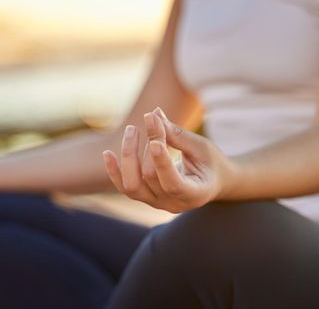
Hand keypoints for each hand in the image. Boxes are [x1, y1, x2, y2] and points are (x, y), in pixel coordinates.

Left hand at [102, 108, 237, 212]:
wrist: (211, 181)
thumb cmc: (209, 162)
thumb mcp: (201, 147)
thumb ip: (177, 135)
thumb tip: (153, 115)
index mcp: (194, 194)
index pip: (173, 184)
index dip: (162, 163)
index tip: (154, 140)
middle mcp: (172, 204)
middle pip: (151, 177)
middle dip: (149, 145)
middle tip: (151, 119)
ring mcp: (156, 203)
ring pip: (132, 185)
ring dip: (128, 156)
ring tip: (131, 130)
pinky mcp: (144, 197)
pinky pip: (124, 187)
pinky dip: (114, 171)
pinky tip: (107, 153)